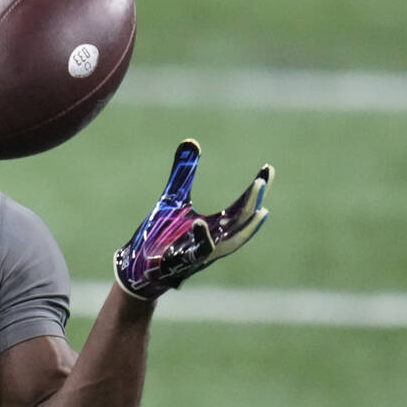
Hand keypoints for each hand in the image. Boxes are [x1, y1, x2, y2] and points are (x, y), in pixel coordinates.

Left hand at [114, 139, 273, 299]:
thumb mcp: (173, 198)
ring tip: (259, 207)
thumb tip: (191, 141)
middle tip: (263, 181)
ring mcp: (201, 252)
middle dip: (255, 202)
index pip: (243, 205)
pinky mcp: (183, 261)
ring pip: (230, 241)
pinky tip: (201, 223)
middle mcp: (215, 239)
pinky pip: (198, 252)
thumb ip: (184, 173)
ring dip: (244, 225)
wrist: (138, 265)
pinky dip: (203, 239)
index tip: (268, 169)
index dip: (256, 188)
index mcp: (216, 225)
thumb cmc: (159, 234)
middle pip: (243, 221)